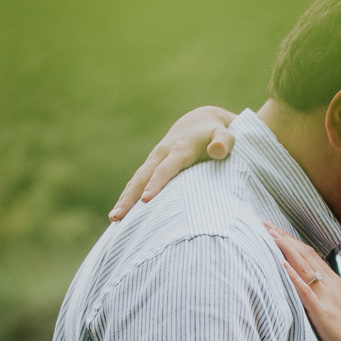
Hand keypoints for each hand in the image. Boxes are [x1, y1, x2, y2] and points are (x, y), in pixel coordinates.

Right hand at [109, 106, 235, 220]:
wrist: (199, 121)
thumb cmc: (217, 134)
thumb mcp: (226, 135)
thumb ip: (224, 142)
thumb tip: (218, 150)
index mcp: (179, 150)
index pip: (165, 169)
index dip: (156, 184)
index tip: (145, 200)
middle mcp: (162, 154)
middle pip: (142, 177)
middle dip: (129, 197)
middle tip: (117, 217)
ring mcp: (154, 159)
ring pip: (135, 180)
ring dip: (124, 199)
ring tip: (114, 219)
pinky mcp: (151, 165)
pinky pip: (136, 181)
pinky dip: (127, 196)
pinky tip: (120, 213)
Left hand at [265, 226, 340, 340]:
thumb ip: (330, 298)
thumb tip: (315, 292)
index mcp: (336, 285)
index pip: (312, 255)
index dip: (293, 241)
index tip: (277, 230)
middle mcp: (332, 286)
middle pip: (305, 254)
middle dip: (284, 237)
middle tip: (265, 223)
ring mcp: (327, 298)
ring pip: (304, 266)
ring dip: (286, 249)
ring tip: (269, 235)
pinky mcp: (322, 313)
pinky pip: (306, 291)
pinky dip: (293, 276)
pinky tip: (282, 265)